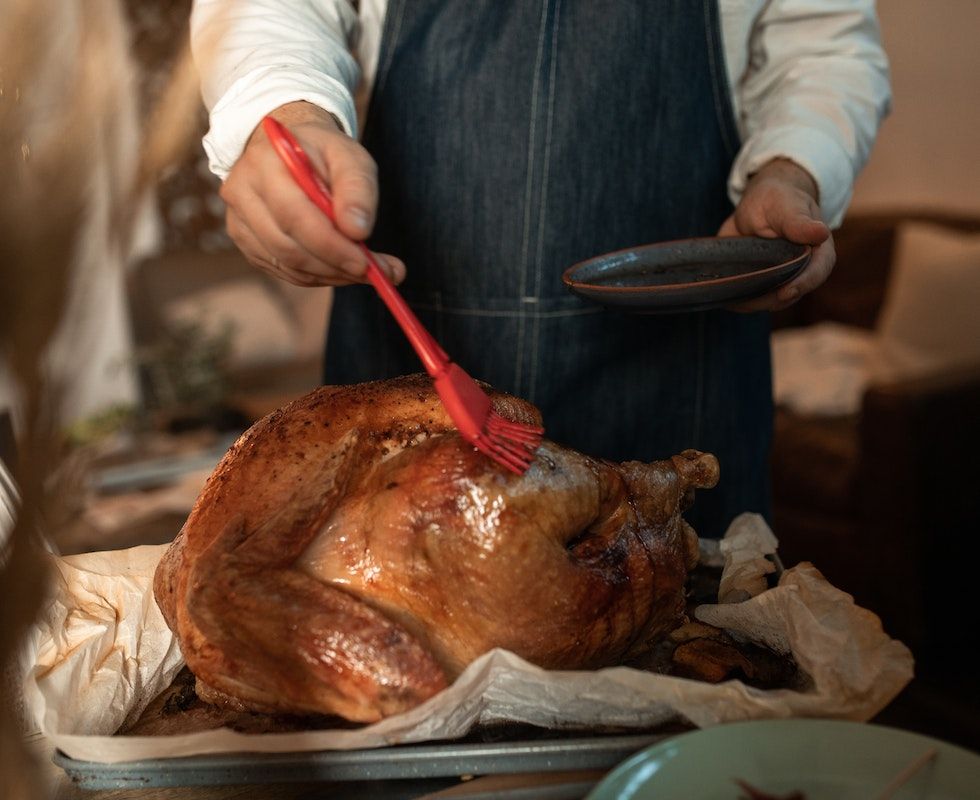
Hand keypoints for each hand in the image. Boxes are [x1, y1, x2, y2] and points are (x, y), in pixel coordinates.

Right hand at [220, 101, 405, 286]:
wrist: (289, 149)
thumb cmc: (322, 153)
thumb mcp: (349, 156)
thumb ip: (358, 188)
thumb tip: (358, 231)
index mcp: (265, 162)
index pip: (295, 216)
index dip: (331, 246)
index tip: (367, 264)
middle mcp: (241, 191)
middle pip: (288, 247)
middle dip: (336, 266)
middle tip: (375, 274)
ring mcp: (238, 219)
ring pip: (286, 264)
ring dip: (330, 274)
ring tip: (363, 270)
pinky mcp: (245, 241)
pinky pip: (283, 270)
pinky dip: (316, 276)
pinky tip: (339, 267)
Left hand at [717, 158, 834, 311]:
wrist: (761, 202)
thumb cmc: (782, 201)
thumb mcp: (789, 207)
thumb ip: (800, 223)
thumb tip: (821, 233)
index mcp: (818, 253)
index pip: (816, 273)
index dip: (802, 285)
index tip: (785, 292)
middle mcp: (801, 272)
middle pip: (789, 295)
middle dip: (768, 300)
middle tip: (745, 299)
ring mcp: (779, 280)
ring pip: (767, 301)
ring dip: (749, 303)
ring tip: (730, 297)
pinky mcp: (759, 283)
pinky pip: (750, 298)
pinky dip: (736, 300)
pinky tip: (723, 297)